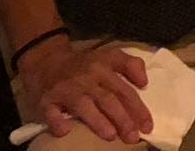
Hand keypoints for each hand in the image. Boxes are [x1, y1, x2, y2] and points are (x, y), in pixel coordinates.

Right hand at [19, 37, 152, 142]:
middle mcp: (88, 77)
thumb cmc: (84, 64)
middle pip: (108, 99)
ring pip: (84, 105)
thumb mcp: (109, 56)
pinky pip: (51, 112)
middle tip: (133, 137)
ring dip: (98, 121)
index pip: (125, 89)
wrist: (47, 60)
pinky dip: (57, 122)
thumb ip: (130, 65)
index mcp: (105, 67)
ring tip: (111, 135)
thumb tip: (145, 83)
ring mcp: (67, 89)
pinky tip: (64, 130)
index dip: (138, 108)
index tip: (148, 126)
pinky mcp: (47, 100)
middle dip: (123, 119)